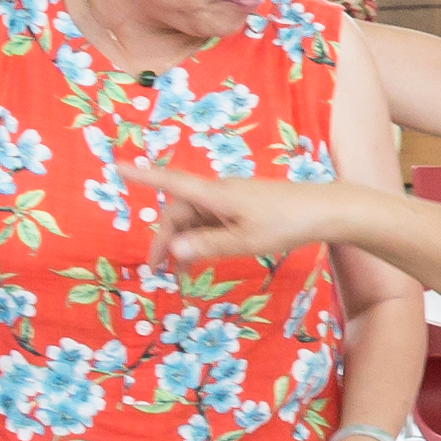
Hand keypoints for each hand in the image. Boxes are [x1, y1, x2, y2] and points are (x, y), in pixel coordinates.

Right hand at [155, 171, 354, 269]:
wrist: (324, 210)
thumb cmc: (285, 223)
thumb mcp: (245, 241)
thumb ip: (208, 245)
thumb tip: (173, 249)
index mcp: (215, 194)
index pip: (171, 182)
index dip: (143, 176)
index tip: (116, 167)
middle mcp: (218, 192)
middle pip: (179, 211)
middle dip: (165, 239)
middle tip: (157, 271)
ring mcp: (230, 200)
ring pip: (195, 219)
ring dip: (184, 243)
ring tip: (178, 274)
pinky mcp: (242, 207)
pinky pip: (211, 222)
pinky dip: (201, 239)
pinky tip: (201, 259)